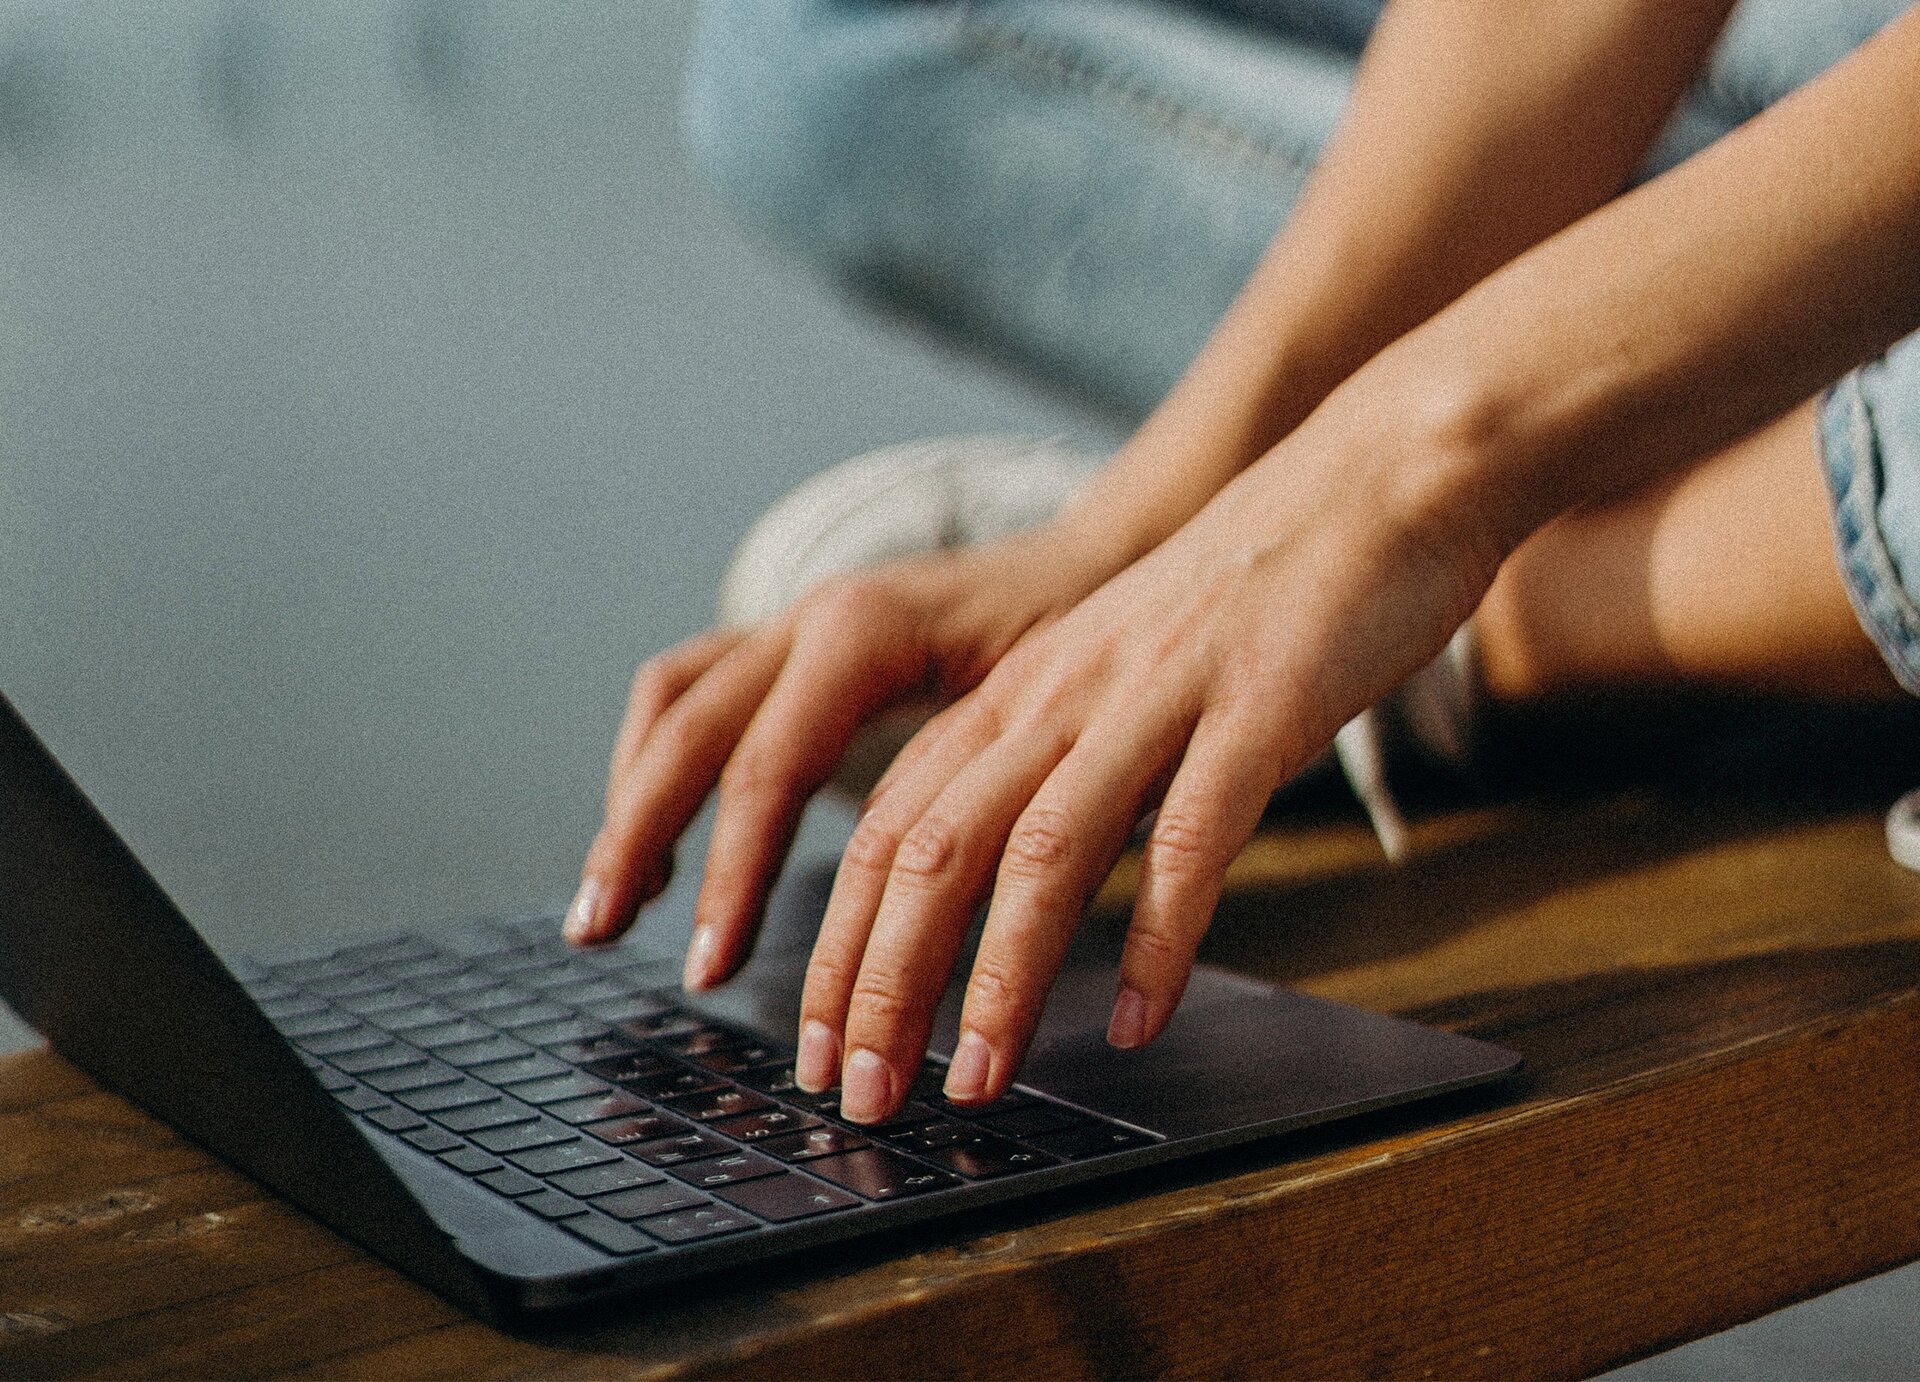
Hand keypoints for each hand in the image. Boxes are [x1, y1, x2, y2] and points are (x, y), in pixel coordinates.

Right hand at [567, 520, 1122, 975]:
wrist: (1098, 555)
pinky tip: (662, 841)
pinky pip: (693, 691)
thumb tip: (944, 907)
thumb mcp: (1047, 702)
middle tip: (602, 935)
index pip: (769, 765)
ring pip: (674, 702)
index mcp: (868, 632)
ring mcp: (797, 623)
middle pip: (691, 731)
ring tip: (612, 903)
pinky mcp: (795, 641)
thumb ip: (986, 784)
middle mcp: (815, 618)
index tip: (714, 965)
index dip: (732, 873)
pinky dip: (658, 764)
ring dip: (630, 800)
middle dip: (635, 837)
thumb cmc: (1089, 630)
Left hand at [793, 422, 1499, 1122]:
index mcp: (1018, 693)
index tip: (821, 1050)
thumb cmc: (1246, 598)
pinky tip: (1138, 1016)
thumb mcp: (1116, 678)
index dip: (841, 949)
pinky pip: (1196, 832)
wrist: (1372, 480)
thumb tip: (998, 897)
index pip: (889, 832)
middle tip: (859, 1094)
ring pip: (1041, 847)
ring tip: (975, 1081)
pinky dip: (1161, 934)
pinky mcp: (1258, 704)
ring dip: (996, 977)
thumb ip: (1056, 767)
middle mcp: (1062, 693)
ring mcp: (1156, 695)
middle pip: (931, 847)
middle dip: (878, 982)